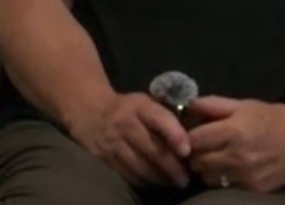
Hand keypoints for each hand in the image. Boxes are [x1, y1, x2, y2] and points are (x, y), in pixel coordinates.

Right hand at [66, 92, 190, 187]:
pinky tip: (155, 182)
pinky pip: (126, 174)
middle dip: (171, 166)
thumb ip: (165, 116)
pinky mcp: (104, 159)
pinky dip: (143, 180)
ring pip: (139, 165)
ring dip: (159, 177)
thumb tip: (194, 134)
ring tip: (174, 182)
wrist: (90, 112)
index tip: (187, 151)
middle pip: (151, 148)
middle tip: (185, 177)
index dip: (174, 135)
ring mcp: (113, 143)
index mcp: (140, 106)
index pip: (160, 119)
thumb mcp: (146, 102)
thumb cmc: (129, 108)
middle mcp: (125, 124)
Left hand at [186, 97, 284, 192]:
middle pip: (198, 161)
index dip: (190, 137)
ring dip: (208, 168)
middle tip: (203, 148)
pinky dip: (223, 178)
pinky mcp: (252, 188)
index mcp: (234, 131)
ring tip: (217, 159)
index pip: (194, 140)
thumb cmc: (269, 118)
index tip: (194, 135)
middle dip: (196, 154)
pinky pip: (225, 186)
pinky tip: (232, 168)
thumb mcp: (243, 105)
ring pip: (208, 177)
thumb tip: (189, 105)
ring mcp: (245, 175)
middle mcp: (237, 156)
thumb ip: (214, 105)